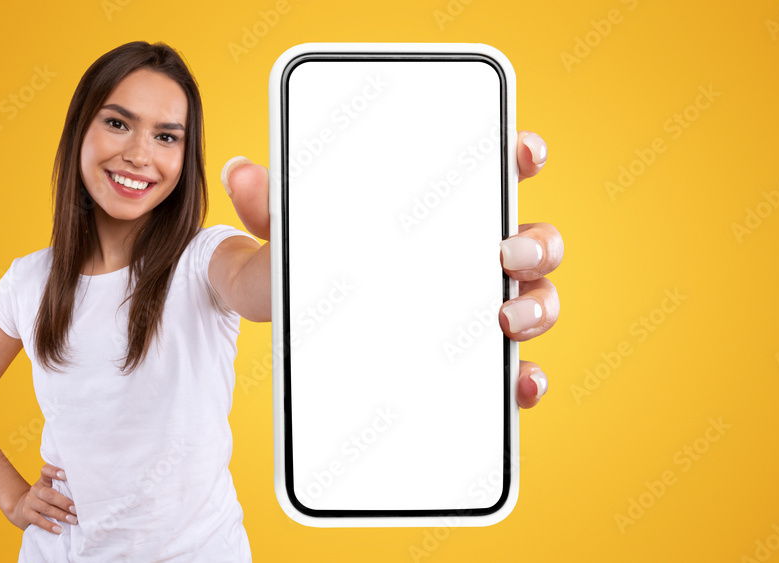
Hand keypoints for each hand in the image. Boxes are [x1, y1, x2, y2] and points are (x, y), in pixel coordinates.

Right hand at [9, 463, 76, 533]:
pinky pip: (38, 520)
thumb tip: (85, 496)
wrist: (21, 509)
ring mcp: (30, 501)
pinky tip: (60, 529)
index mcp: (44, 481)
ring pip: (46, 508)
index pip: (46, 470)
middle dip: (65, 502)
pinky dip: (50, 525)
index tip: (66, 475)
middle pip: (50, 494)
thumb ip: (63, 490)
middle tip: (77, 509)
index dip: (54, 471)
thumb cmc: (45, 499)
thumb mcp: (51, 490)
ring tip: (73, 520)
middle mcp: (36, 489)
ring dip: (61, 515)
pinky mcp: (26, 513)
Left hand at [221, 130, 561, 409]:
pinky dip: (526, 378)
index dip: (519, 155)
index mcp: (438, 210)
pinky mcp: (477, 362)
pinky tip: (517, 386)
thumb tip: (240, 172)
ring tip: (504, 321)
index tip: (521, 152)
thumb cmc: (302, 267)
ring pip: (539, 300)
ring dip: (538, 308)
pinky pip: (515, 370)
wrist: (290, 333)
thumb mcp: (285, 239)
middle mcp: (473, 255)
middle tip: (503, 255)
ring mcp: (482, 307)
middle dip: (535, 243)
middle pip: (535, 240)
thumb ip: (269, 208)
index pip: (494, 170)